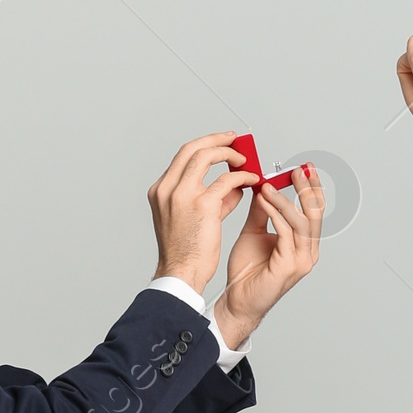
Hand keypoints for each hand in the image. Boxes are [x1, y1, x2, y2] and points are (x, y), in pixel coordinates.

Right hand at [148, 134, 258, 294]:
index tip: (221, 143)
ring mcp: (182, 194)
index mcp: (161, 191)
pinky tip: (252, 180)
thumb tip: (234, 188)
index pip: (182, 157)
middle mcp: (167, 188)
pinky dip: (242, 176)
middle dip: (216, 140)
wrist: (180, 273)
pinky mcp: (202, 204)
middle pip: (192, 148)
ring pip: (206, 155)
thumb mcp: (192, 219)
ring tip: (244, 160)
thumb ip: (212, 200)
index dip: (204, 146)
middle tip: (234, 139)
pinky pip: (226, 180)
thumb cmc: (186, 252)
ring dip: (229, 154)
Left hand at [213, 163, 323, 350]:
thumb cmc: (246, 271)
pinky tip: (264, 201)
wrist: (237, 299)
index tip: (304, 167)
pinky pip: (286, 233)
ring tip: (269, 185)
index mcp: (303, 243)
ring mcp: (301, 260)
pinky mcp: (289, 266)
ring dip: (285, 200)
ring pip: (301, 221)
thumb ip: (262, 211)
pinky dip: (275, 213)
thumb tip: (264, 186)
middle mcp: (308, 251)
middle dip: (307, 188)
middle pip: (315, 213)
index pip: (314, 210)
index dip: (312, 188)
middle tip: (297, 169)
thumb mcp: (253, 232)